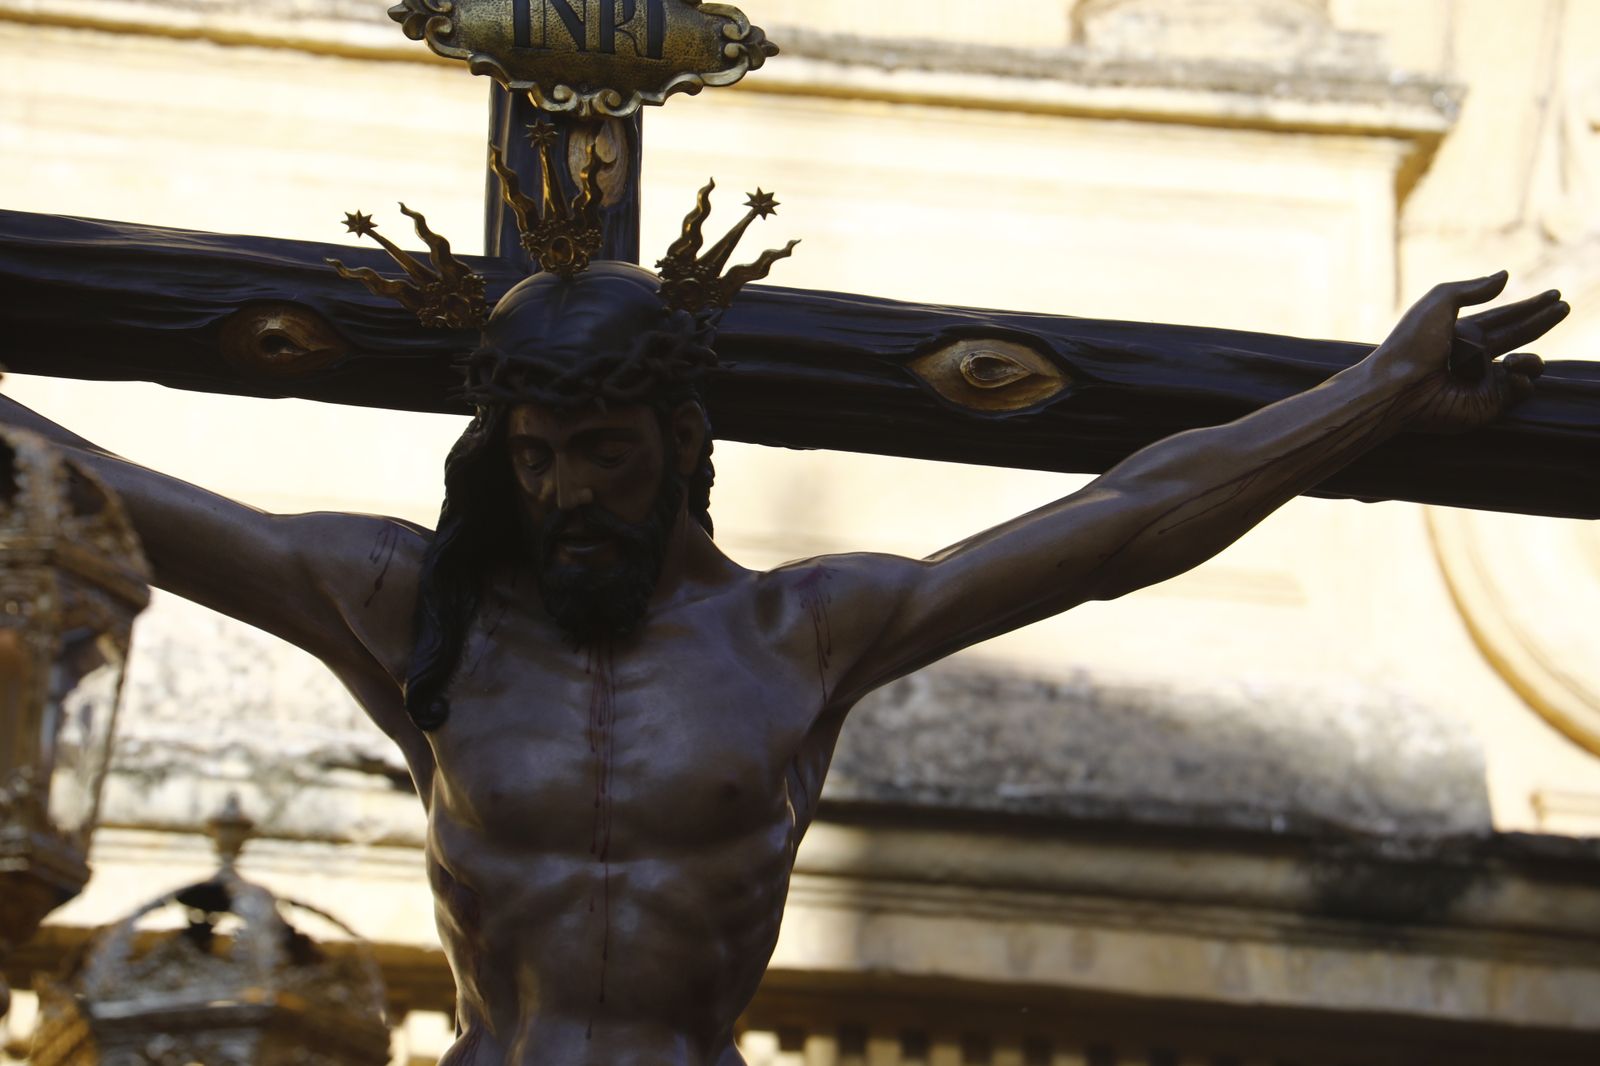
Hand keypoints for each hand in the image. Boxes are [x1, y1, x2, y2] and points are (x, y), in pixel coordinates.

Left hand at [1372, 271, 1567, 432]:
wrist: (1397, 387)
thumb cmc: (1412, 344)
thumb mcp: (1438, 303)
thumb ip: (1471, 289)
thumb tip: (1505, 276)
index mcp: (1463, 333)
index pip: (1504, 316)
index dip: (1529, 306)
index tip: (1554, 294)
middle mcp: (1475, 356)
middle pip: (1519, 336)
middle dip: (1543, 321)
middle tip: (1564, 306)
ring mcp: (1483, 381)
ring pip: (1525, 366)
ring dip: (1530, 359)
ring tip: (1514, 360)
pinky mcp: (1488, 404)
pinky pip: (1520, 390)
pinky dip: (1522, 380)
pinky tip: (1509, 374)